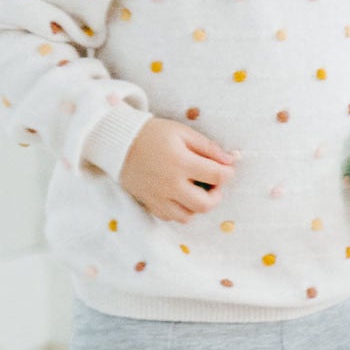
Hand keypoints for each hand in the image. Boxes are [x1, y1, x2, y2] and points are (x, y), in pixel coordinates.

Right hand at [118, 117, 237, 221]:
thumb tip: (231, 160)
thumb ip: (208, 147)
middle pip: (205, 204)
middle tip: (213, 183)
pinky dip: (180, 210)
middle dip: (216, 195)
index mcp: (181, 163)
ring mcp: (158, 197)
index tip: (225, 168)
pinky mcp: (149, 203)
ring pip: (188, 216)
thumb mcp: (182, 132)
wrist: (118, 143)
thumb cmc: (153, 134)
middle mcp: (170, 184)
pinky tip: (180, 195)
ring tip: (196, 189)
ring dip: (198, 205)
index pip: (218, 177)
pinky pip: (171, 217)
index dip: (228, 173)